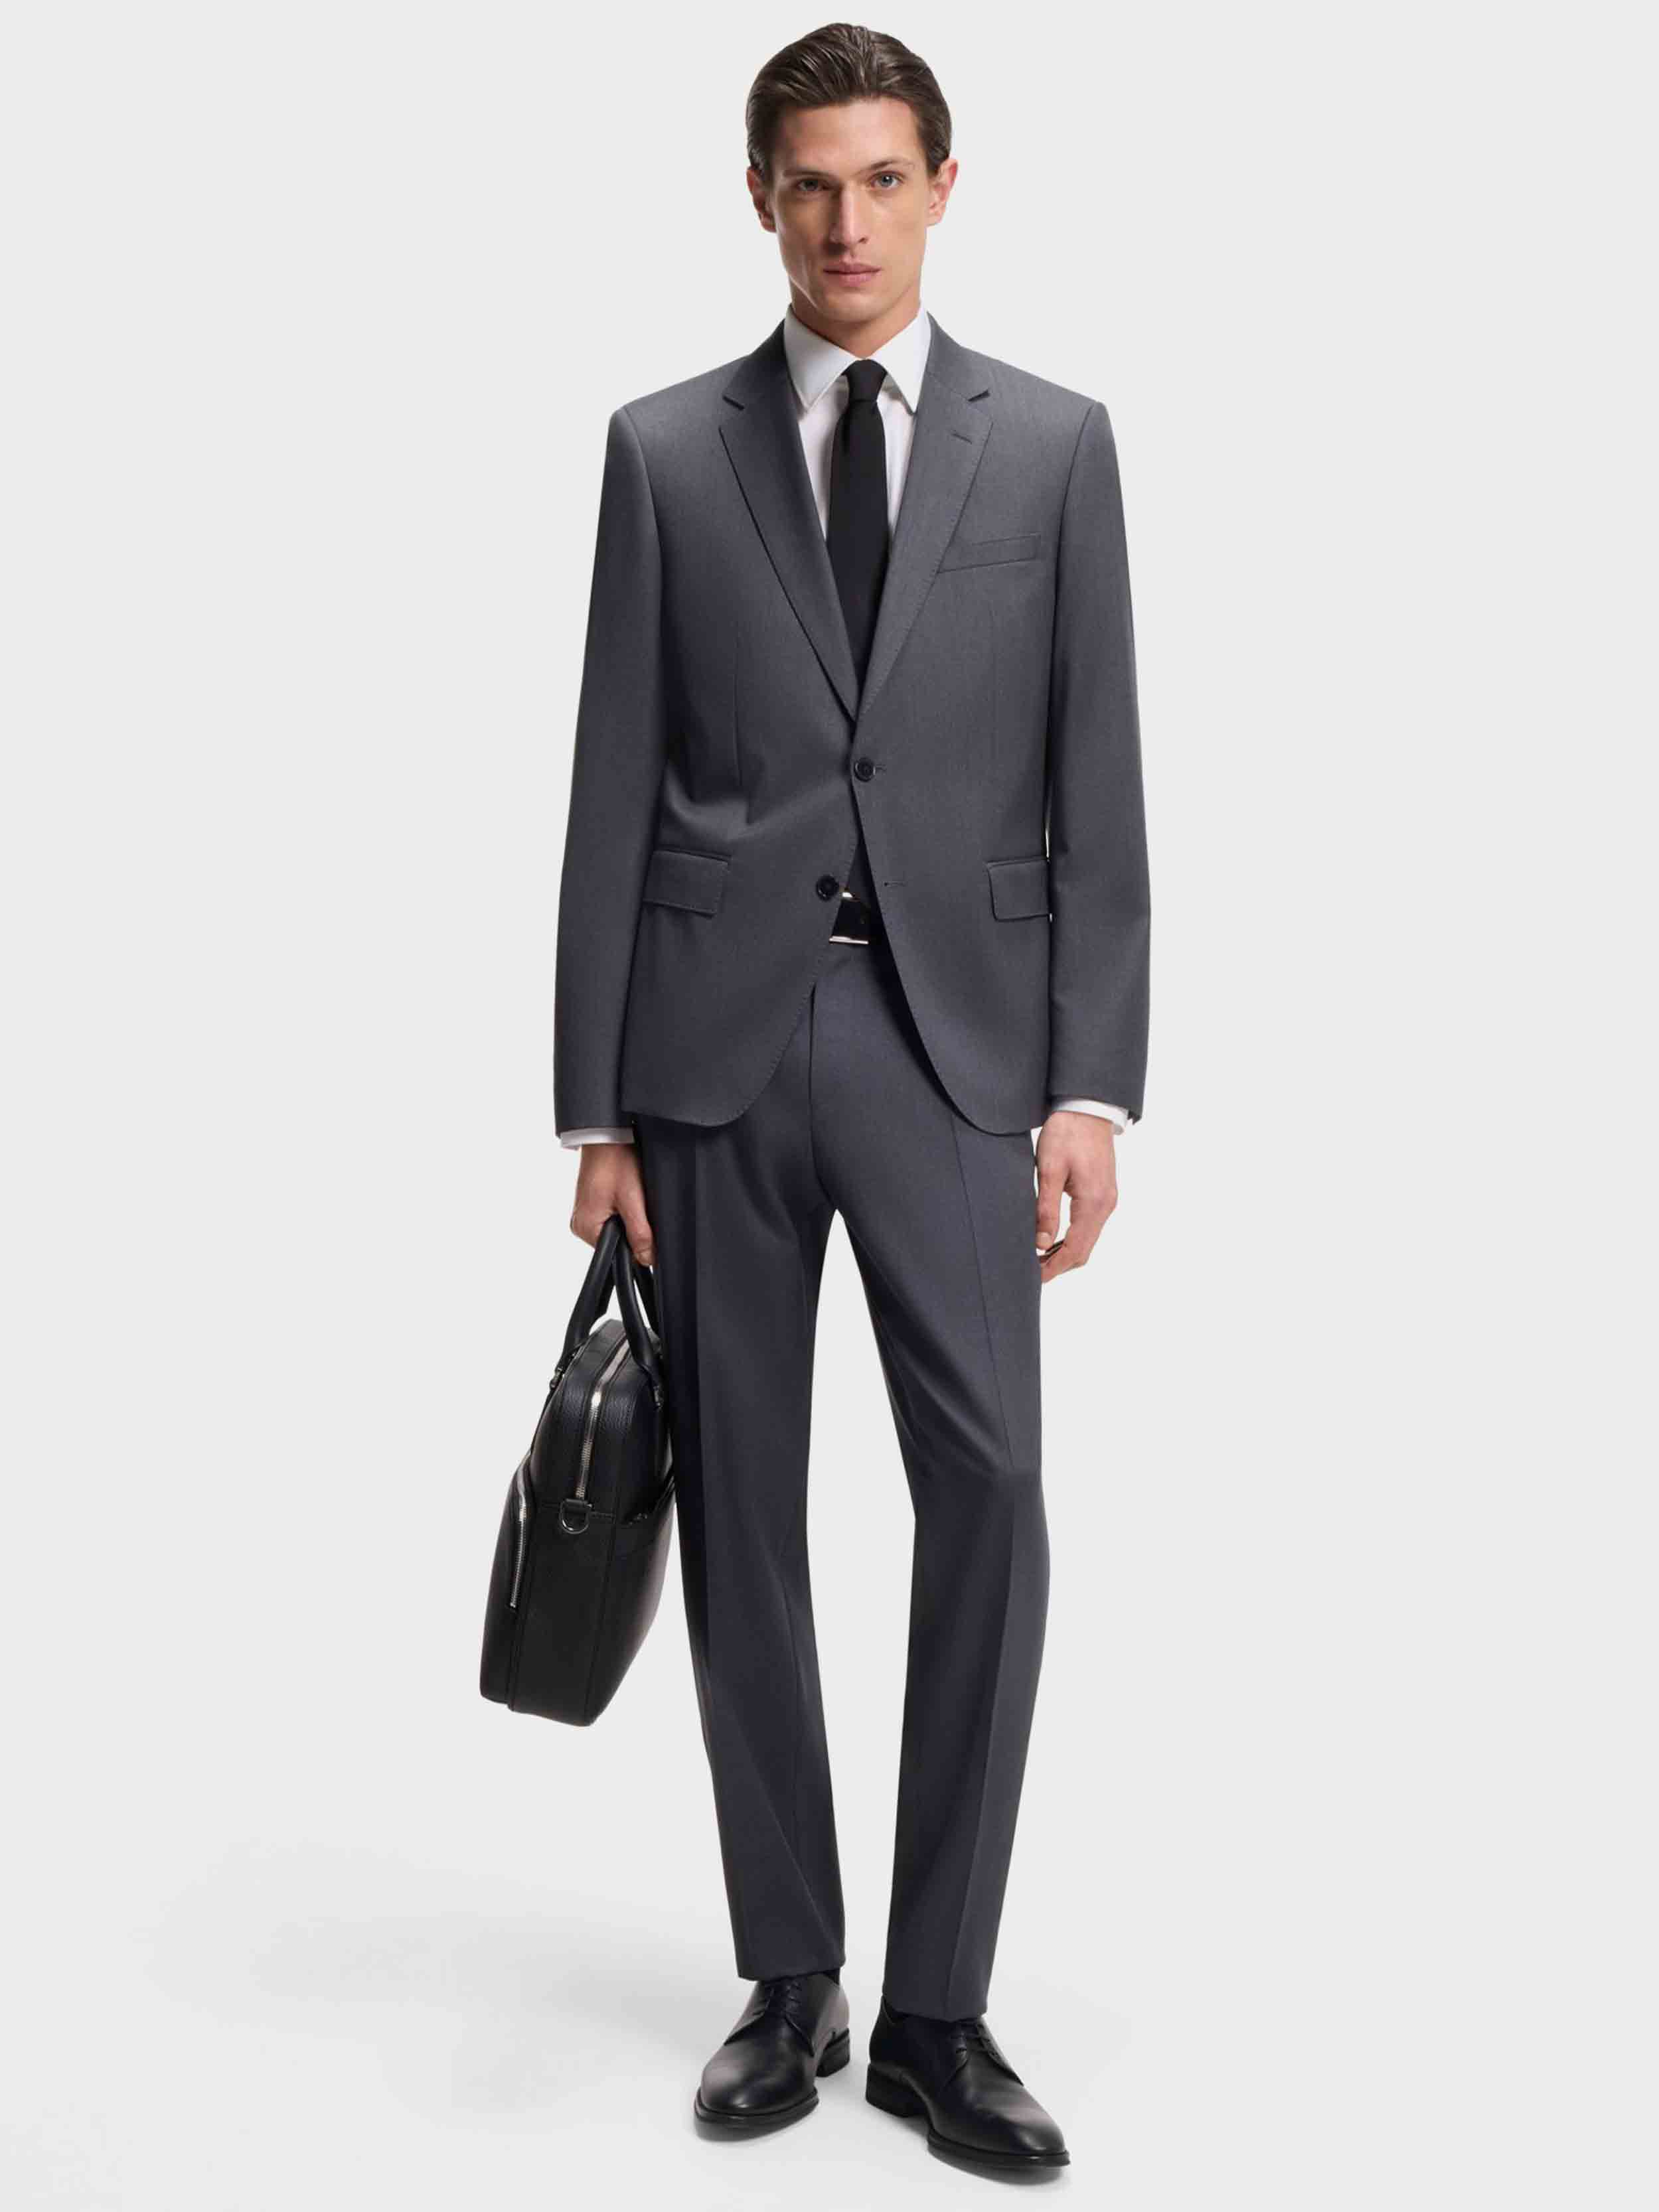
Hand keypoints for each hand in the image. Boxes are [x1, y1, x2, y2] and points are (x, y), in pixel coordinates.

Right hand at [571, 1140, 655, 1267]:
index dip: (637, 1243)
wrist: (606, 1135)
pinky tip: (624, 1193)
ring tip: (629, 1194)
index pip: (618, 1254)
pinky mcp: (589, 1204)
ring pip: (616, 1229)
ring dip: (627, 1217)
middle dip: (632, 1228)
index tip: (644, 1223)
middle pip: (617, 1242)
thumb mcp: (633, 1200)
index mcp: (586, 1228)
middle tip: (636, 1202)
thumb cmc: (615, 1161)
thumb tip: (648, 1260)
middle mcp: (580, 1224)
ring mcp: (583, 1214)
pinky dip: (621, 1209)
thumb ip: (640, 1233)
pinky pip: (610, 1217)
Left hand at [1034, 1112, 1117, 1282]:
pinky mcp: (1103, 1192)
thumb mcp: (1049, 1170)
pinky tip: (1054, 1238)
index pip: (1076, 1249)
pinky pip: (1089, 1225)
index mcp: (1093, 1201)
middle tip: (1032, 1272)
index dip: (1054, 1267)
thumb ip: (1046, 1208)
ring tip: (1038, 1258)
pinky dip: (1073, 1237)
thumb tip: (1042, 1243)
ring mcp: (1107, 1199)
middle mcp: (1105, 1204)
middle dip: (1059, 1265)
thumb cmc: (1066, 1133)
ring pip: (1087, 1239)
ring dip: (1065, 1252)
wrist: (1087, 1108)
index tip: (1034, 1278)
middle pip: (1084, 1249)